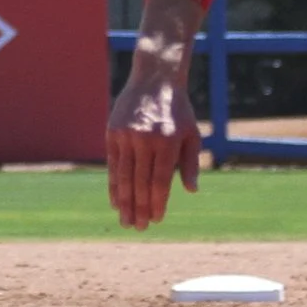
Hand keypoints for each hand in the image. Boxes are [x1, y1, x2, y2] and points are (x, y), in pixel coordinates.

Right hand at [106, 0, 204, 229]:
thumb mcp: (192, 134)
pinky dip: (114, 185)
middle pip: (141, 183)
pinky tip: (115, 201)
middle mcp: (146, 140)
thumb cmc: (178, 110)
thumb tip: (191, 191)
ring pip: (125, 176)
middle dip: (139, 208)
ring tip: (125, 221)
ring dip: (124, 202)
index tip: (156, 219)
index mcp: (168, 142)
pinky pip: (113, 165)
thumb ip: (190, 163)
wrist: (155, 78)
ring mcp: (127, 136)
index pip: (160, 181)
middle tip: (139, 228)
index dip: (157, 202)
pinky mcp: (113, 132)